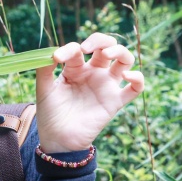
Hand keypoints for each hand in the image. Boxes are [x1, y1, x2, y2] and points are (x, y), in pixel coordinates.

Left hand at [35, 33, 144, 151]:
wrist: (58, 139)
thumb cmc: (50, 114)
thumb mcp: (44, 89)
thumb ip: (44, 70)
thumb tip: (51, 53)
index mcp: (76, 68)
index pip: (78, 49)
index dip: (70, 48)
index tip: (58, 58)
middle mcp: (93, 73)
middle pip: (107, 46)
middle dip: (101, 40)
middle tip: (87, 48)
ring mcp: (106, 86)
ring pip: (125, 60)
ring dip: (120, 51)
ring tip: (108, 54)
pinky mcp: (115, 101)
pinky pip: (135, 88)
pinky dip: (137, 78)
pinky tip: (127, 76)